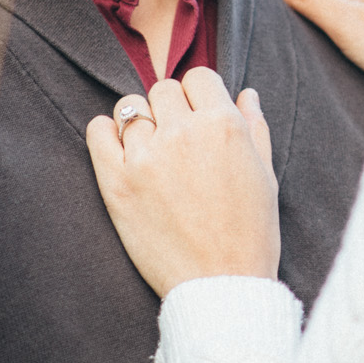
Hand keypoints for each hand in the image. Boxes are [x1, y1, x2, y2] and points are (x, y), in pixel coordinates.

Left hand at [85, 70, 279, 296]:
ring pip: (130, 109)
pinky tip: (120, 150)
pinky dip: (105, 134)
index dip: (199, 95)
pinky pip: (97, 132)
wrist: (220, 285)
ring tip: (150, 151)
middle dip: (171, 109)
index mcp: (224, 125)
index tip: (198, 116)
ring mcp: (147, 156)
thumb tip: (245, 93)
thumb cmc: (250, 233)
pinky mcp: (117, 183)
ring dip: (140, 123)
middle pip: (163, 90)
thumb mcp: (266, 174)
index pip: (198, 77)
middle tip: (176, 140)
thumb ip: (254, 126)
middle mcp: (184, 133)